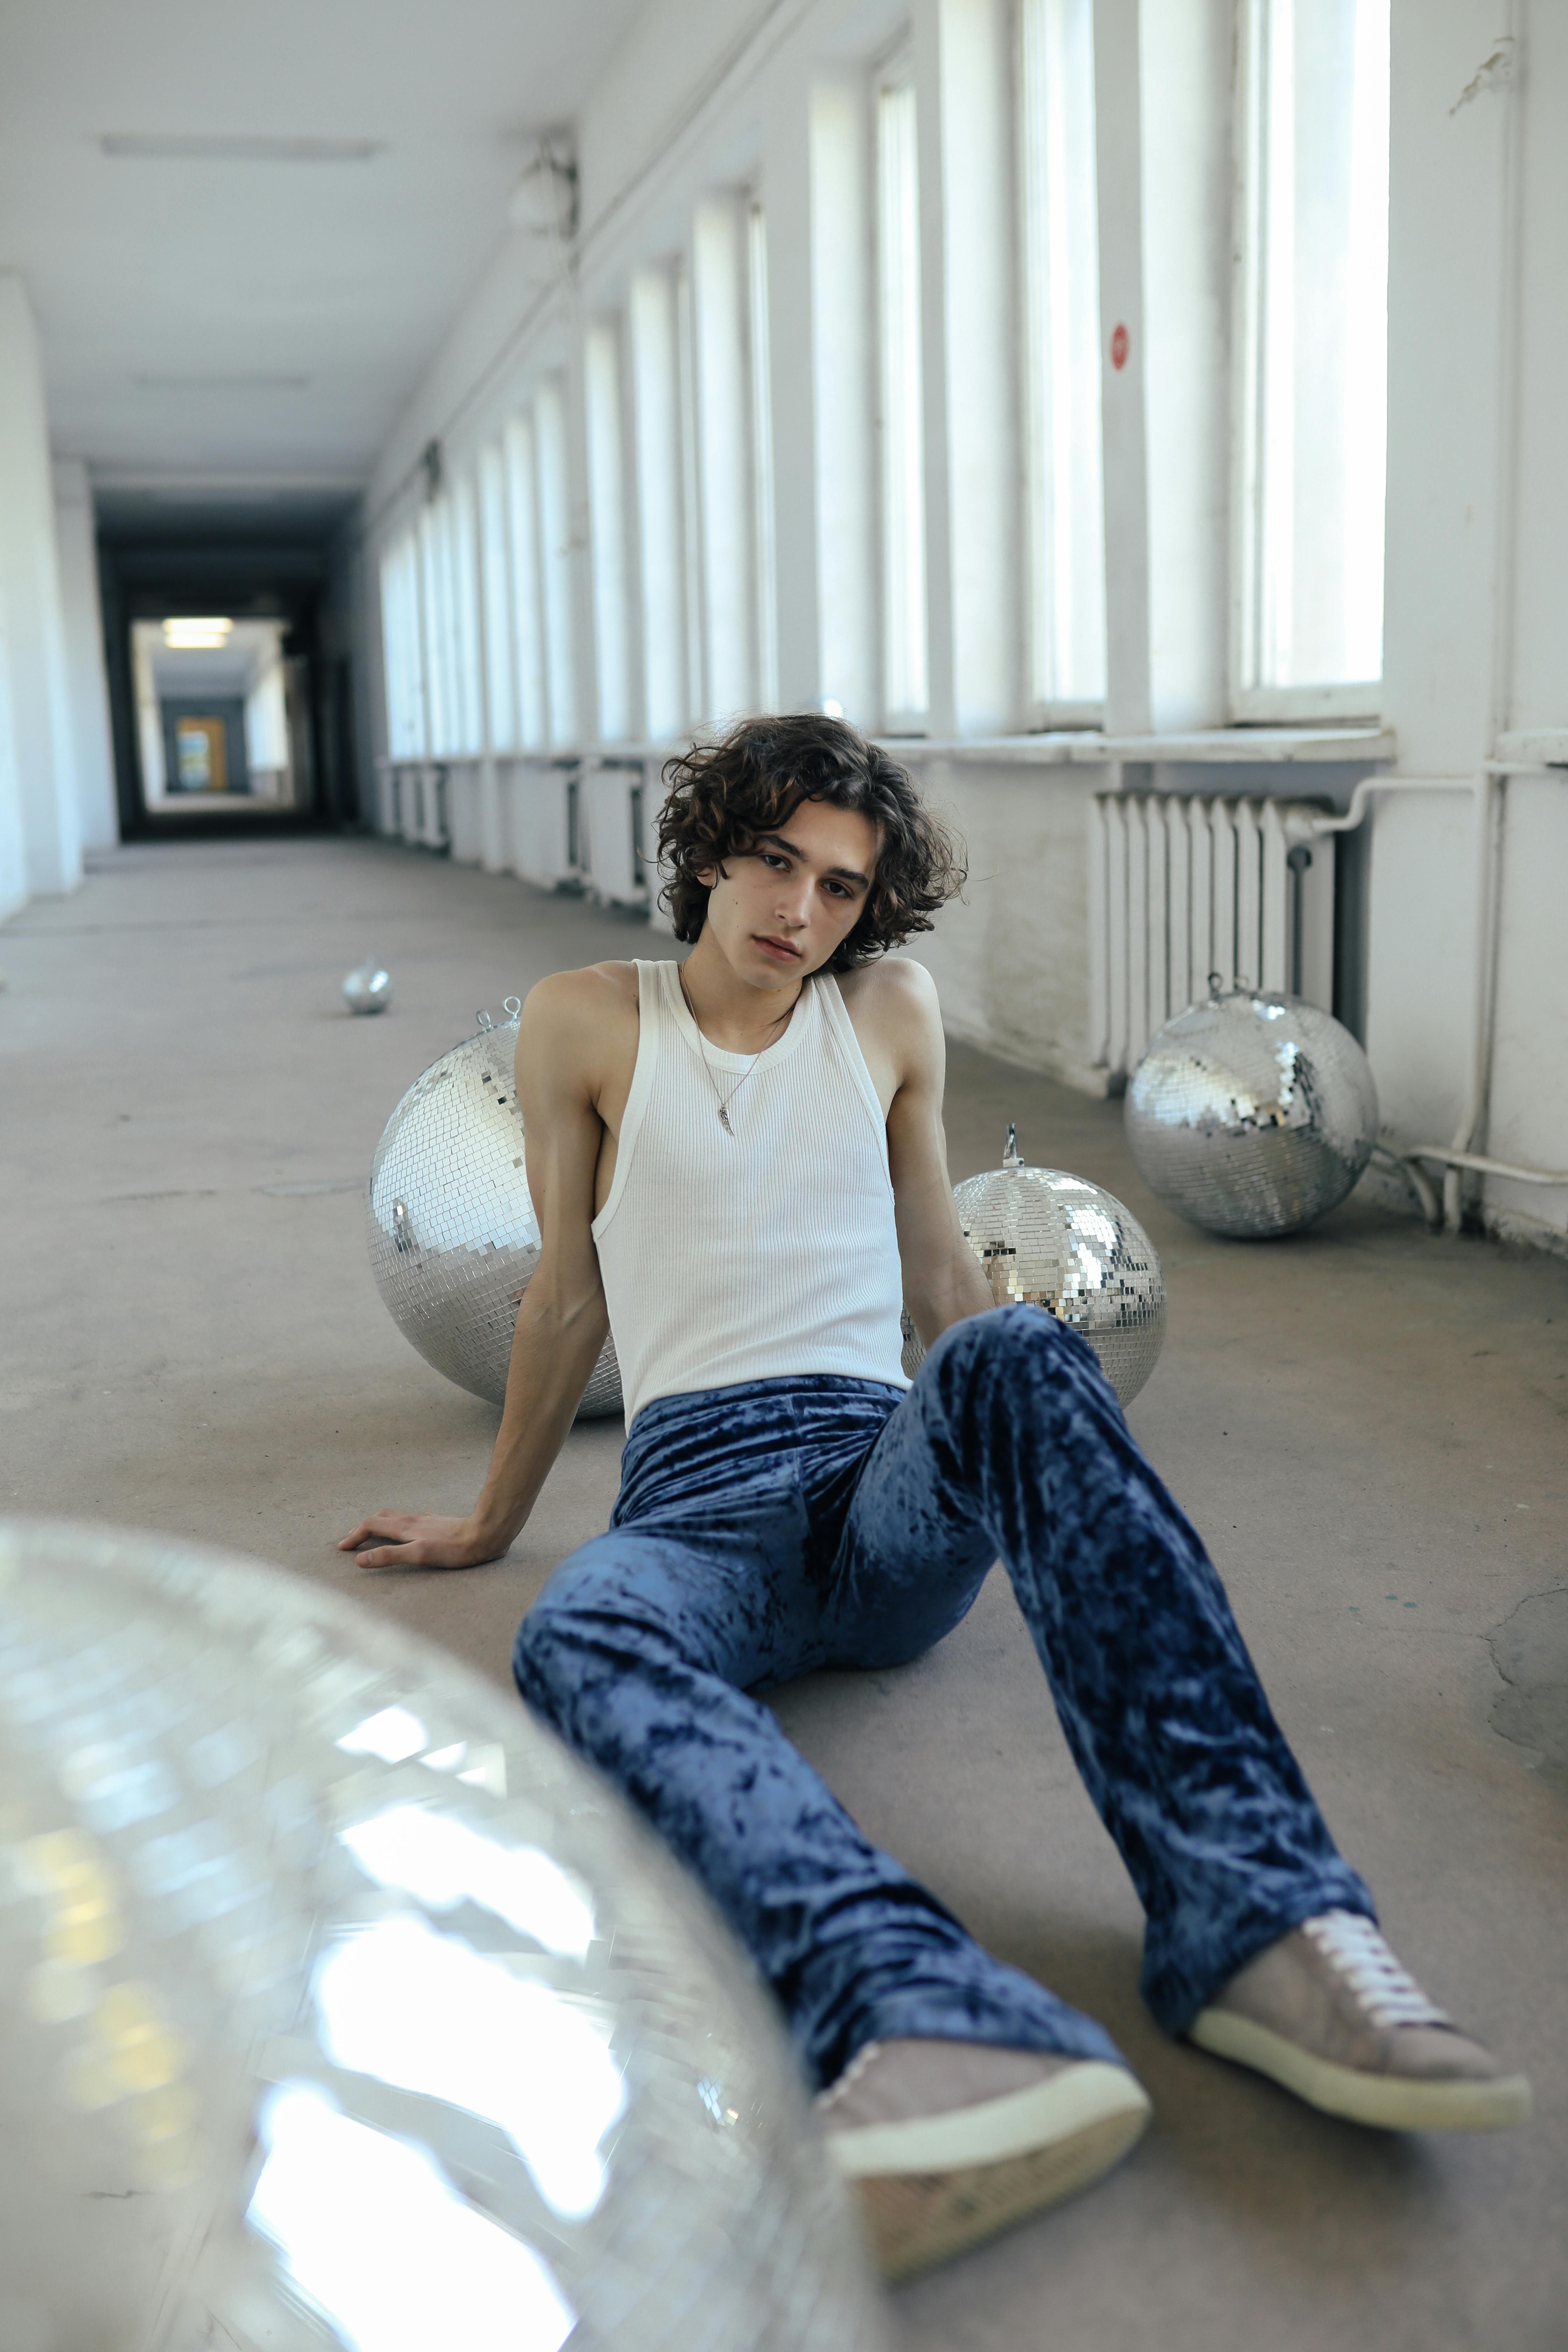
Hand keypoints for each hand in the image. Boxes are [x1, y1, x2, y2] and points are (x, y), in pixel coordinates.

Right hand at [337, 1511, 505, 1571]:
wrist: (486, 1534)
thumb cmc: (455, 1549)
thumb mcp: (419, 1555)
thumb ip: (389, 1556)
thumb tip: (360, 1559)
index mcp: (405, 1527)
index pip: (372, 1525)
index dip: (355, 1535)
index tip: (343, 1548)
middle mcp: (413, 1520)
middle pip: (380, 1518)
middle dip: (362, 1528)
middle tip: (351, 1541)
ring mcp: (426, 1521)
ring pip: (395, 1518)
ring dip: (378, 1525)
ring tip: (371, 1535)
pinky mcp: (438, 1524)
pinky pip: (409, 1521)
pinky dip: (395, 1526)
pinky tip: (404, 1534)